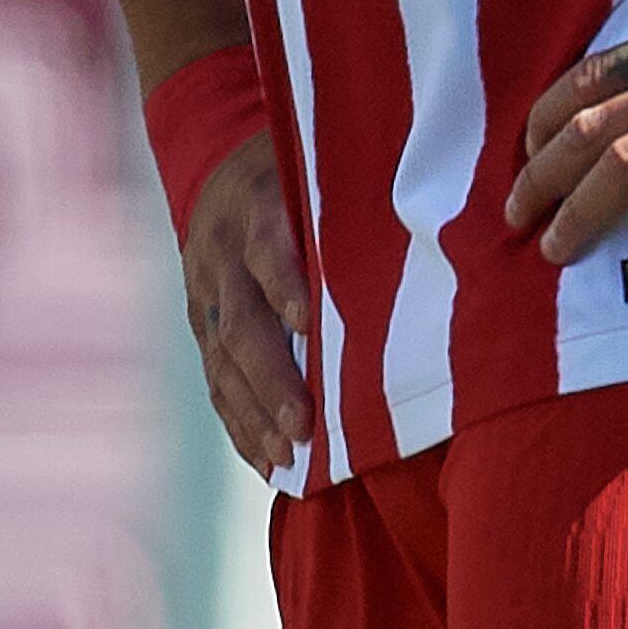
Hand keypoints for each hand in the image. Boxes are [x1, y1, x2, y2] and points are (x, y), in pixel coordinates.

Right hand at [180, 133, 314, 480]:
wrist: (217, 171)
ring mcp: (205, 295)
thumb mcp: (316, 167)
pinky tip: (265, 461)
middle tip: (302, 425)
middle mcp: (222, 255)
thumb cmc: (297, 172)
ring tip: (285, 455)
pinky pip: (214, 381)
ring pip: (222, 362)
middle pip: (241, 322)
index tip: (307, 322)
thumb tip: (426, 233)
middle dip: (271, 377)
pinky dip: (239, 424)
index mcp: (256, 205)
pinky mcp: (201, 327)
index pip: (267, 247)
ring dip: (253, 413)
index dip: (284, 283)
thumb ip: (348, 202)